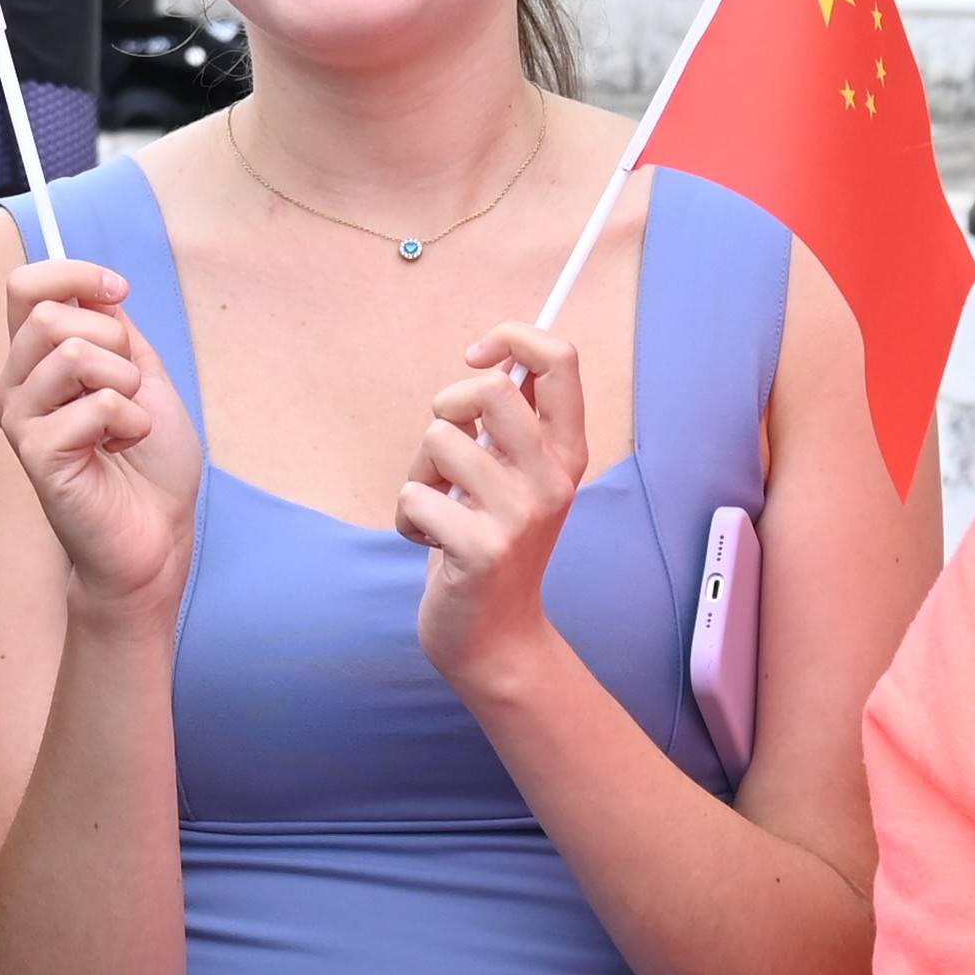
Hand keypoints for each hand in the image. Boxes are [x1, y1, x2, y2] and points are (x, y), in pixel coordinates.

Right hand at [0, 258, 199, 618]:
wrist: (156, 534)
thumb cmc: (148, 463)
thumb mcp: (140, 374)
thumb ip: (113, 328)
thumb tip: (94, 285)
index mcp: (35, 362)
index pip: (25, 286)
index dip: (74, 274)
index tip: (119, 292)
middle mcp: (14, 387)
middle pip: (47, 315)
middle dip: (113, 341)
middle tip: (129, 387)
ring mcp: (19, 421)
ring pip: (70, 354)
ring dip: (124, 384)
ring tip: (128, 423)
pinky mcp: (35, 454)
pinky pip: (94, 404)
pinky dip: (130, 420)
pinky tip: (122, 447)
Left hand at [402, 322, 594, 701]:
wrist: (495, 637)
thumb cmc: (492, 541)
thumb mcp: (517, 476)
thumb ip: (514, 423)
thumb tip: (498, 353)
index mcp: (566, 451)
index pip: (561, 358)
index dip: (512, 337)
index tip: (477, 358)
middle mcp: (553, 479)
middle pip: (490, 389)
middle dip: (448, 406)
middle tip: (447, 447)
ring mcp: (520, 516)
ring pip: (439, 440)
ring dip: (419, 473)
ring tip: (439, 508)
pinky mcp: (481, 550)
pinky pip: (414, 498)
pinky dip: (408, 518)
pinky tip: (432, 544)